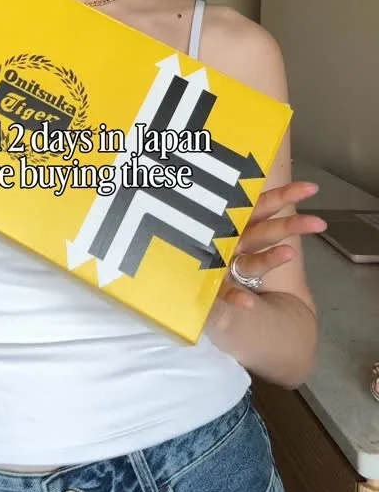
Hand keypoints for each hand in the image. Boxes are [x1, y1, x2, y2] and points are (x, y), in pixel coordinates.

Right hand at [216, 181, 326, 310]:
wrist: (173, 270)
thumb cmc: (208, 246)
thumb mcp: (228, 229)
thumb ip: (250, 219)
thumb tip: (279, 194)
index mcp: (238, 223)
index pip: (264, 205)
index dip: (285, 196)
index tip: (312, 188)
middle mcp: (232, 240)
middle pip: (264, 231)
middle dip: (290, 226)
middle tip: (319, 223)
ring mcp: (222, 263)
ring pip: (250, 262)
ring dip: (269, 259)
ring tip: (291, 254)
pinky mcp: (211, 286)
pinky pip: (225, 293)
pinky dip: (234, 297)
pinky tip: (247, 303)